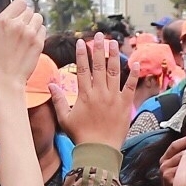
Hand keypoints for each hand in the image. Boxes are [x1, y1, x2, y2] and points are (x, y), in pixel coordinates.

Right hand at [0, 0, 43, 91]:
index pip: (19, 1)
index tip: (15, 13)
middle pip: (29, 10)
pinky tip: (31, 39)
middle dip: (24, 16)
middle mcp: (18, 25)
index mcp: (3, 21)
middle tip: (19, 25)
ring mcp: (30, 34)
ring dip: (33, 22)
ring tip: (26, 31)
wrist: (5, 81)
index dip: (18, 6)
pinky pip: (43, 29)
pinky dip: (38, 32)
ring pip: (37, 18)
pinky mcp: (38, 43)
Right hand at [58, 34, 135, 149]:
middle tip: (99, 35)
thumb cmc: (80, 135)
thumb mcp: (64, 118)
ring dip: (114, 56)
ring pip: (114, 72)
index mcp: (84, 94)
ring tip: (114, 42)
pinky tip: (135, 63)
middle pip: (99, 66)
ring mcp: (113, 98)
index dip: (82, 54)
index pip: (82, 69)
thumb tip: (50, 84)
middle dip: (98, 48)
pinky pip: (131, 87)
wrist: (99, 150)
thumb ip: (58, 99)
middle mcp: (99, 92)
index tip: (82, 42)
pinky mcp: (125, 105)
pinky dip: (133, 75)